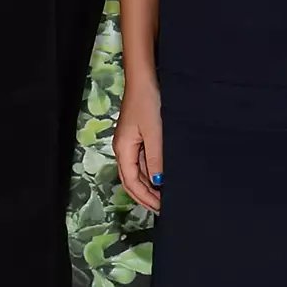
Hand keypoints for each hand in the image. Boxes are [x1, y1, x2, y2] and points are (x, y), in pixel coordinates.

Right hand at [113, 74, 163, 212]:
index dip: (145, 197)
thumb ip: (156, 158)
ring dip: (147, 185)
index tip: (162, 207)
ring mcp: (129, 143)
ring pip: (136, 171)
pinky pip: (141, 161)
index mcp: (123, 149)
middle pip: (130, 180)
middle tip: (163, 207)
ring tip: (163, 196)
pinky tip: (161, 176)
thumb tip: (157, 182)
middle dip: (145, 196)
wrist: (144, 79)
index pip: (131, 182)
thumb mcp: (154, 133)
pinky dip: (149, 172)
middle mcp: (123, 149)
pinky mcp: (137, 136)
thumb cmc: (148, 103)